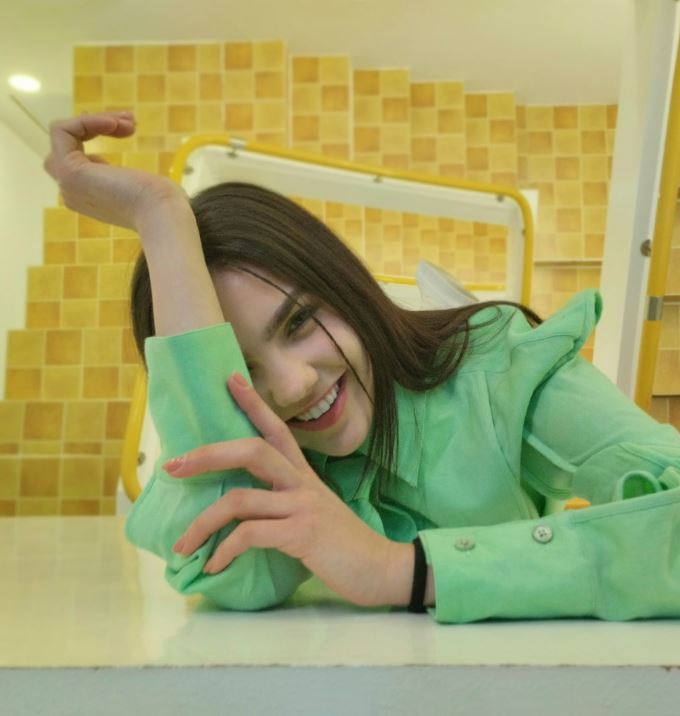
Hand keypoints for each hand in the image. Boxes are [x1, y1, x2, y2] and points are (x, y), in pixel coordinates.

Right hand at [44, 112, 184, 230]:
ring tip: (128, 122)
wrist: (163, 215)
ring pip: (63, 136)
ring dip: (94, 119)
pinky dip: (85, 120)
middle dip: (95, 124)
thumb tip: (109, 162)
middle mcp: (73, 193)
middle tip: (130, 122)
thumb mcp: (139, 185)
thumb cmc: (162, 204)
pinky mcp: (69, 172)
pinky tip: (113, 124)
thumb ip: (120, 177)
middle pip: (67, 145)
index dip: (99, 133)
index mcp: (88, 197)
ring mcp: (68, 184)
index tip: (131, 128)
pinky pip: (61, 132)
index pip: (78, 156)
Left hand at [165, 373, 413, 607]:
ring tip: (181, 546)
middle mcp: (302, 483)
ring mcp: (302, 506)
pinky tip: (213, 564)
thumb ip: (283, 503)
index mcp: (303, 475)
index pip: (277, 429)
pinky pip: (250, 535)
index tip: (230, 379)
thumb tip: (242, 510)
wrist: (380, 568)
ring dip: (202, 523)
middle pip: (252, 450)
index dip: (252, 403)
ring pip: (241, 498)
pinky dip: (224, 550)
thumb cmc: (342, 544)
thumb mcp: (313, 513)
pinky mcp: (302, 534)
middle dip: (209, 454)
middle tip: (173, 466)